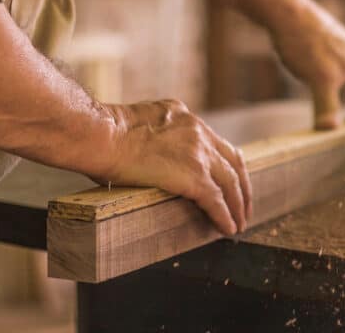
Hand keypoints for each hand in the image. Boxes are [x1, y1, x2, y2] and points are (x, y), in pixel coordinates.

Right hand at [97, 100, 251, 235]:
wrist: (100, 135)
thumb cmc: (103, 133)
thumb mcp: (139, 122)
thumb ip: (154, 133)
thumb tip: (146, 149)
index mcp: (185, 117)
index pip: (215, 143)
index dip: (227, 164)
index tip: (230, 179)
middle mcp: (198, 132)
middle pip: (233, 161)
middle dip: (241, 186)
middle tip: (243, 205)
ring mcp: (199, 154)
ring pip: (231, 183)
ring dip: (238, 205)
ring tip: (239, 222)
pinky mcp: (194, 176)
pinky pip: (217, 201)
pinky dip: (225, 216)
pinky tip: (228, 228)